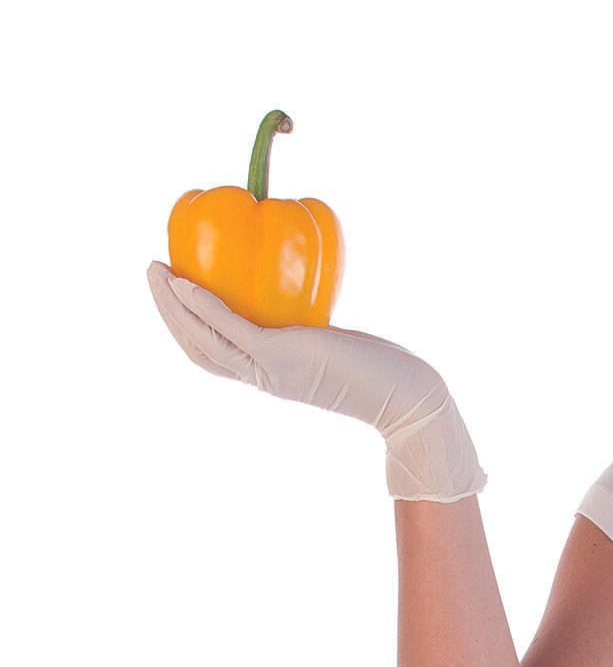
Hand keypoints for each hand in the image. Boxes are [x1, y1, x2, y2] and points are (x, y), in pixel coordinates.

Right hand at [147, 260, 487, 501]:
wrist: (407, 397)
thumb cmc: (382, 368)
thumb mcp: (337, 342)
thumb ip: (314, 326)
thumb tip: (308, 293)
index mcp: (270, 374)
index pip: (213, 352)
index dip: (185, 323)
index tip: (173, 289)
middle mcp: (262, 377)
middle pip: (195, 348)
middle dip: (165, 311)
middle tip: (151, 271)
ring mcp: (270, 370)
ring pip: (203, 341)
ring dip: (172, 305)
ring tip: (154, 269)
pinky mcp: (282, 358)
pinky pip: (232, 330)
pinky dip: (204, 307)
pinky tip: (186, 281)